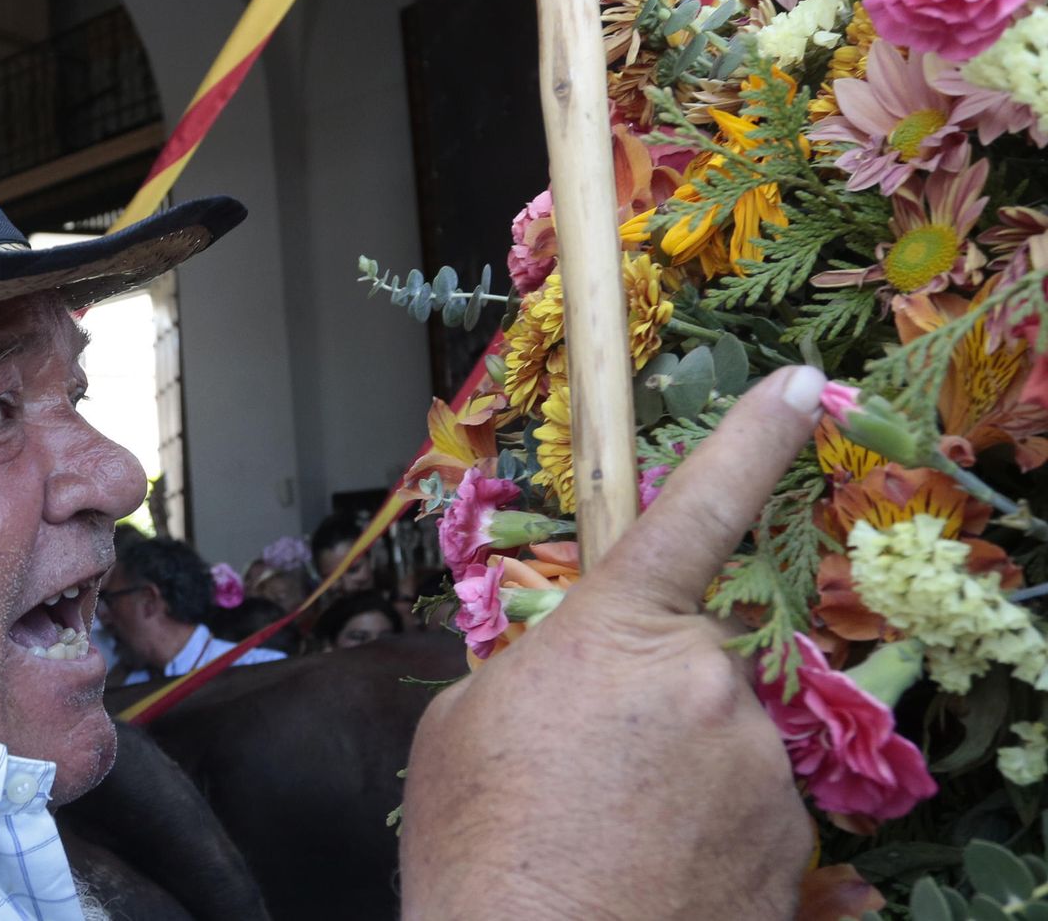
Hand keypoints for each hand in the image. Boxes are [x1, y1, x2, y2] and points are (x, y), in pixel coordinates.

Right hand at [400, 366, 825, 919]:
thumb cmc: (478, 847)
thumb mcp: (462, 729)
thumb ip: (531, 672)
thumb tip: (566, 681)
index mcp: (617, 635)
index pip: (692, 509)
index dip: (748, 440)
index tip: (794, 386)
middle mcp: (709, 686)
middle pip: (694, 663)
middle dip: (652, 700)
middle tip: (587, 772)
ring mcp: (762, 772)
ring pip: (724, 744)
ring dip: (679, 775)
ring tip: (609, 836)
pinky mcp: (795, 851)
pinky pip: (750, 816)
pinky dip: (709, 839)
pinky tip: (651, 875)